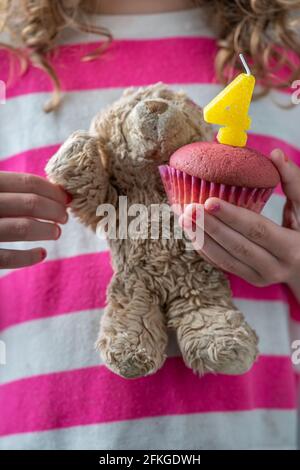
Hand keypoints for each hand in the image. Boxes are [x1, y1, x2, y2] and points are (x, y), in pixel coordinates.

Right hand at [0, 172, 70, 268]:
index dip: (52, 191)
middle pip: (30, 203)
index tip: (67, 199)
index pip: (27, 183)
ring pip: (23, 228)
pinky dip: (29, 256)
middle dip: (55, 210)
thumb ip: (11, 190)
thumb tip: (56, 191)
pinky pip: (9, 258)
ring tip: (56, 232)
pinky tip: (42, 254)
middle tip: (64, 217)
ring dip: (47, 230)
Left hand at [179, 149, 299, 295]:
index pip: (257, 230)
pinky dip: (205, 248)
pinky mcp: (250, 278)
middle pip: (237, 247)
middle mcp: (277, 268)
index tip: (209, 201)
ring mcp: (261, 277)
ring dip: (202, 238)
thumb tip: (274, 154)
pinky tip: (191, 232)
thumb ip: (294, 182)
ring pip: (225, 260)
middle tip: (189, 208)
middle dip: (210, 227)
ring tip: (183, 218)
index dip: (233, 216)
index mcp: (293, 248)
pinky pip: (222, 265)